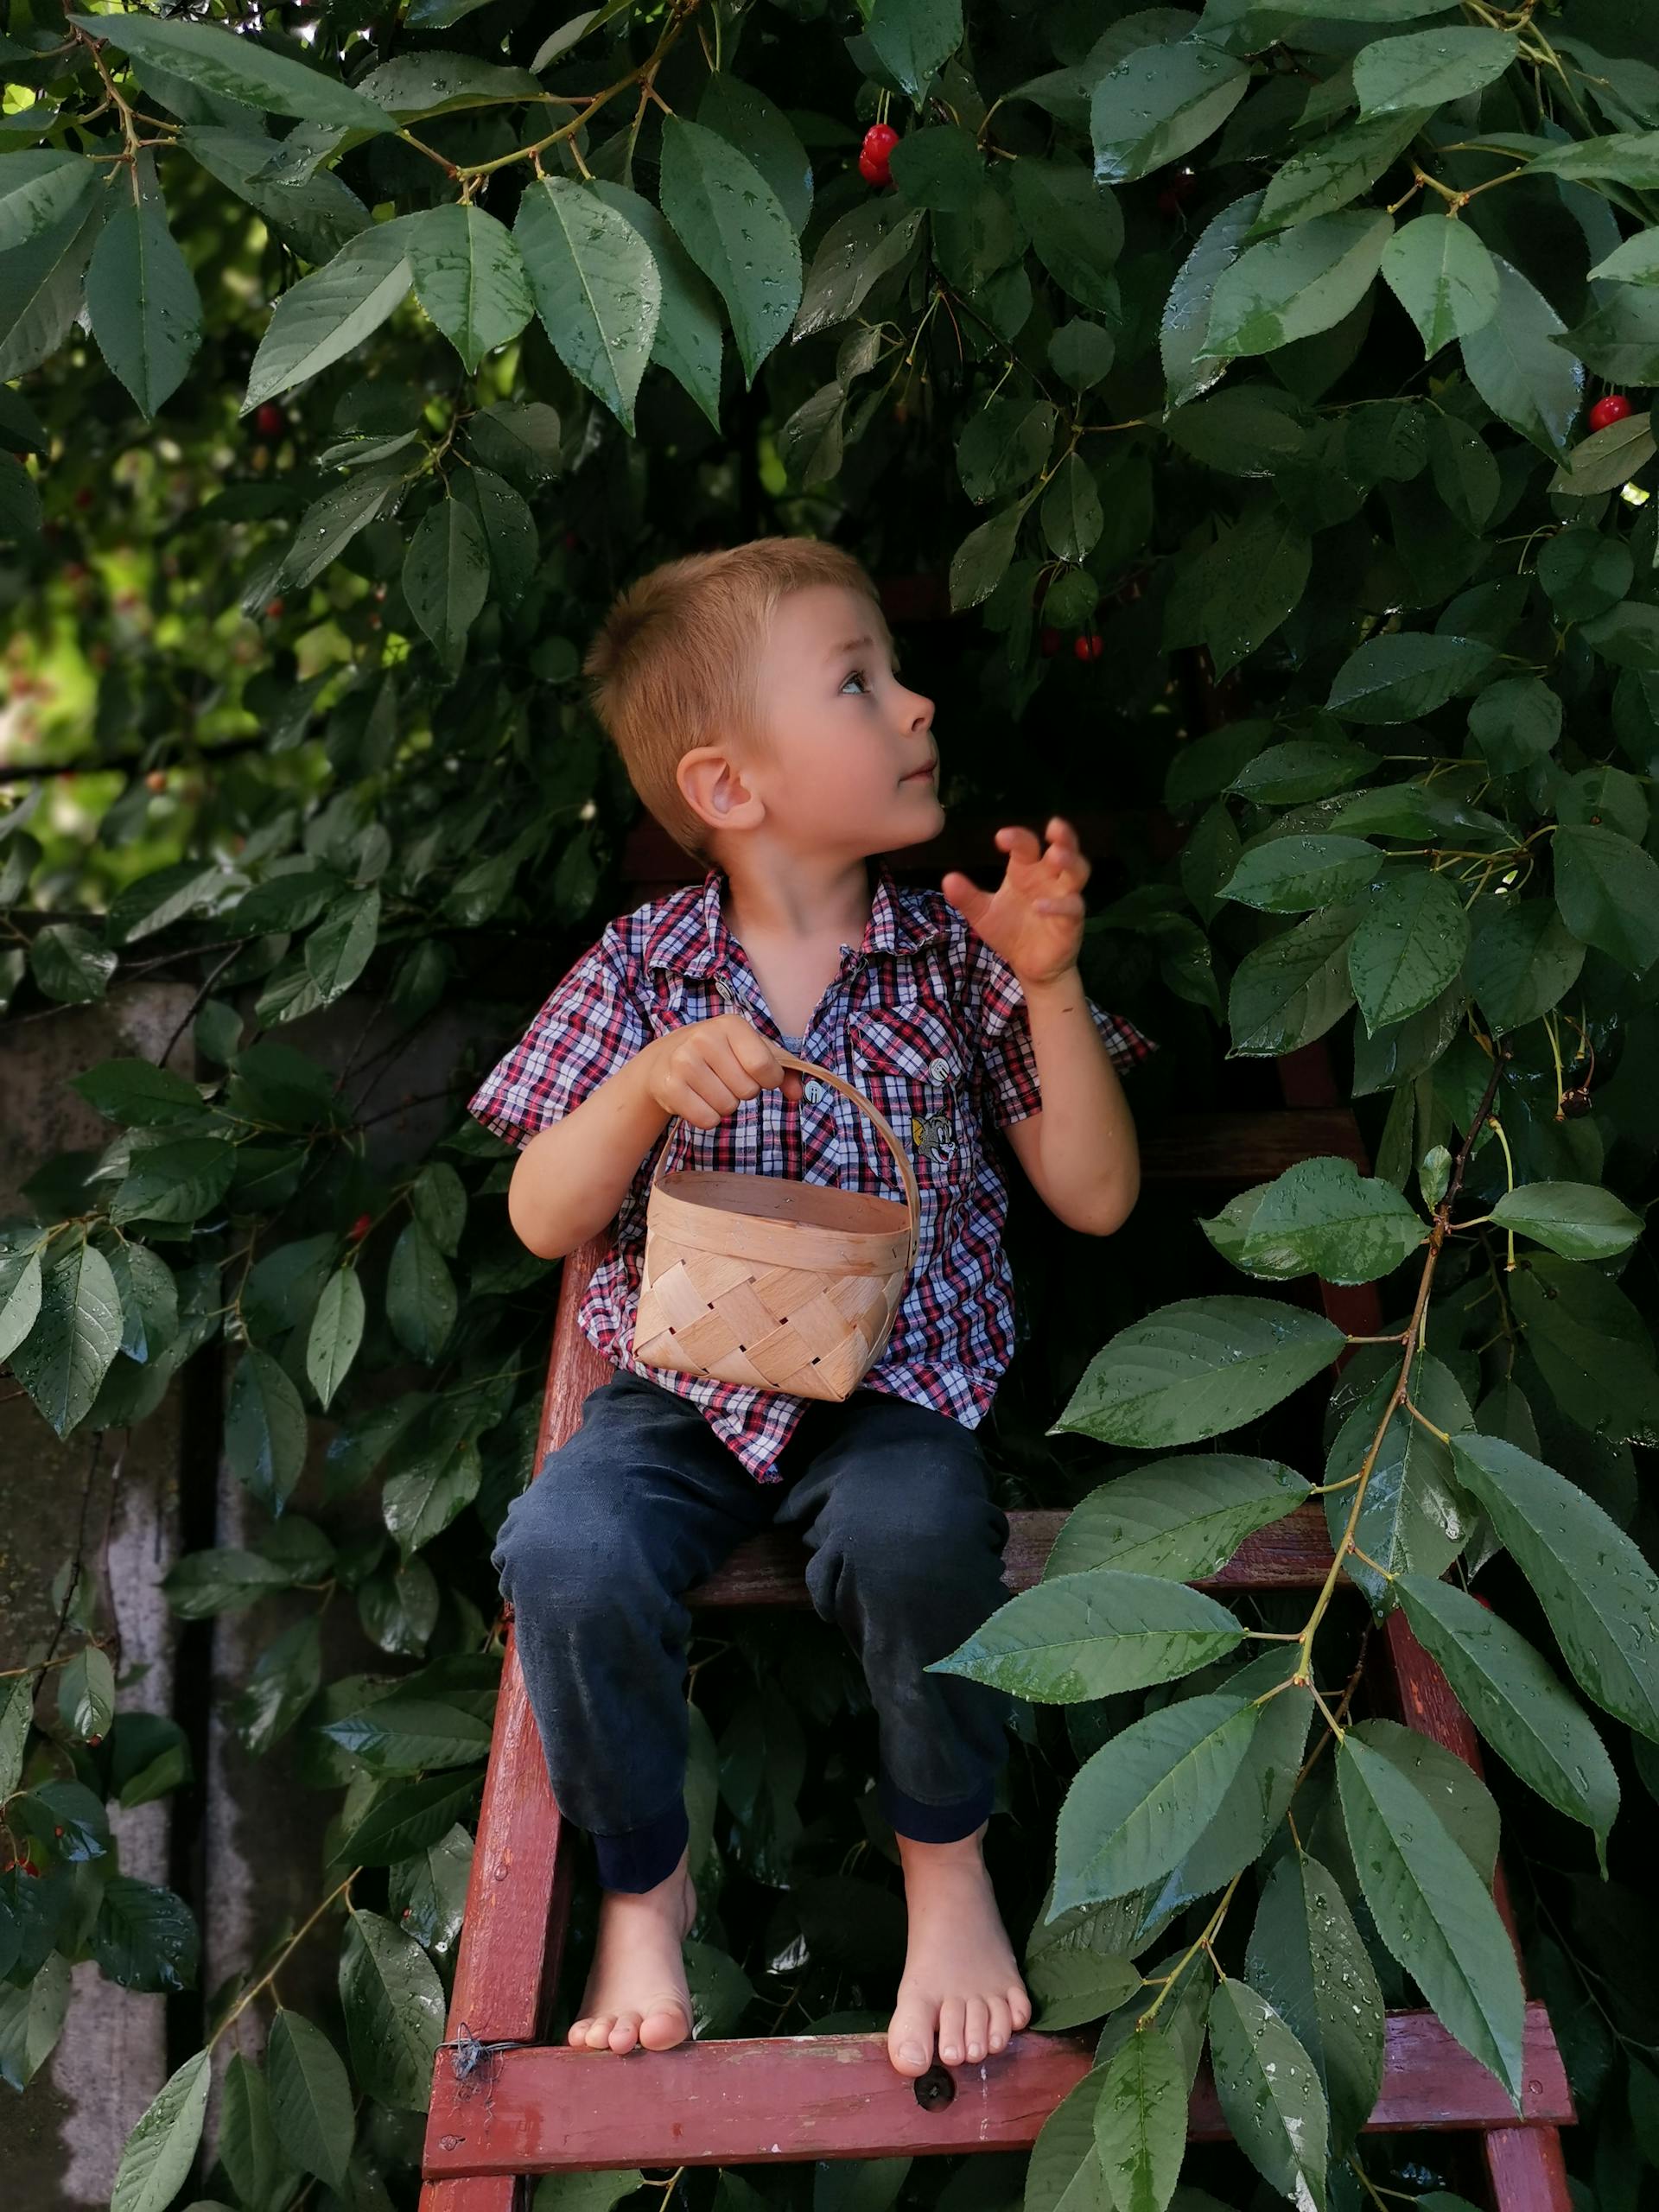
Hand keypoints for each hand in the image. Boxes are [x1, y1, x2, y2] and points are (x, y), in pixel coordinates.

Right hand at [644, 1014, 803, 1128]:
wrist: (664, 1059)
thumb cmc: (719, 1055)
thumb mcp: (751, 1050)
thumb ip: (783, 1068)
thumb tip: (798, 1094)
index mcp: (731, 1025)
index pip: (764, 1066)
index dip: (769, 1079)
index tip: (759, 1075)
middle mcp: (704, 1038)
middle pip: (747, 1091)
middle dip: (743, 1092)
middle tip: (725, 1079)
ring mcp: (683, 1062)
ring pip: (727, 1107)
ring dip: (724, 1105)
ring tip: (709, 1087)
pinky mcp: (670, 1087)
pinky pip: (707, 1119)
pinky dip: (707, 1117)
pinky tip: (696, 1098)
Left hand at [941, 816, 1090, 987]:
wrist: (1028, 966)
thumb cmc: (1010, 931)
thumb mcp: (983, 914)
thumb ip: (967, 897)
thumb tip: (948, 879)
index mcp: (1026, 870)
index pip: (1026, 846)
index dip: (1017, 838)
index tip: (1001, 837)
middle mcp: (1048, 878)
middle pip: (1063, 849)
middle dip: (1063, 837)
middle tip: (1054, 825)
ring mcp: (1063, 896)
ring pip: (1078, 872)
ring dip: (1071, 861)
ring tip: (1057, 856)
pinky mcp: (1071, 920)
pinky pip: (1071, 907)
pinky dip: (1058, 905)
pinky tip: (1040, 905)